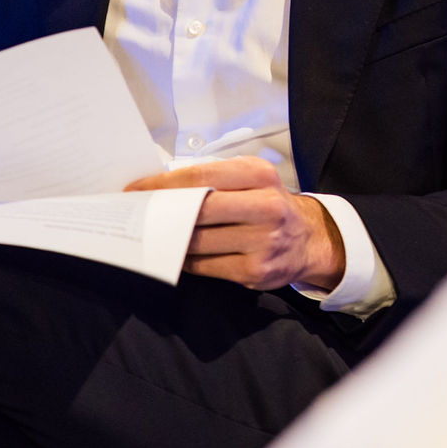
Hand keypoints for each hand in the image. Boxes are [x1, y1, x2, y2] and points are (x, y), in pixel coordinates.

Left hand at [126, 156, 345, 291]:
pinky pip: (206, 266)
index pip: (201, 176)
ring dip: (171, 239)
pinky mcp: (255, 271)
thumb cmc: (268, 204)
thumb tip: (163, 186)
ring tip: (154, 234)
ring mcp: (263, 242)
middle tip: (138, 214)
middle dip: (163, 212)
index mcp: (260, 175)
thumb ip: (215, 178)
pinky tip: (178, 253)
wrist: (308, 240)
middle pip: (199, 209)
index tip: (137, 189)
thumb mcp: (252, 180)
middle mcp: (267, 206)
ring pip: (199, 241)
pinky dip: (187, 260)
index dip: (163, 184)